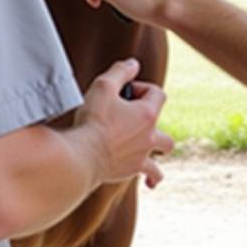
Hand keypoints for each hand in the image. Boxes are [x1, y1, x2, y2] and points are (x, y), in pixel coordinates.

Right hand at [76, 58, 173, 188]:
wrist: (82, 157)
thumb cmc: (92, 122)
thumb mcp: (103, 86)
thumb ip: (121, 71)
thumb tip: (133, 64)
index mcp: (147, 114)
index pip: (158, 94)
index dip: (143, 88)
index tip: (125, 92)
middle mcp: (149, 136)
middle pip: (165, 122)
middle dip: (154, 119)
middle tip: (134, 118)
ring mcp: (142, 154)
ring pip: (163, 151)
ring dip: (160, 148)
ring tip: (151, 148)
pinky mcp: (132, 170)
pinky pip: (151, 175)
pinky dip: (153, 178)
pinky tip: (152, 183)